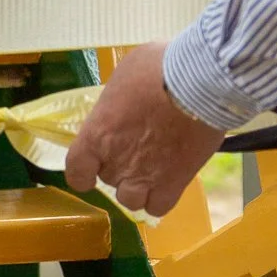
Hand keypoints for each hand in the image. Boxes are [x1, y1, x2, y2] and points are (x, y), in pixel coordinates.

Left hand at [64, 44, 222, 216]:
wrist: (200, 83)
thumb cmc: (159, 69)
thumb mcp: (126, 73)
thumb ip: (118, 98)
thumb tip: (126, 99)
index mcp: (97, 134)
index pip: (76, 169)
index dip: (82, 172)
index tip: (90, 169)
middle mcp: (117, 161)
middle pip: (108, 179)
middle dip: (118, 167)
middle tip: (136, 148)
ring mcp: (145, 176)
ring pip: (130, 199)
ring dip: (136, 187)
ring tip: (150, 170)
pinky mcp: (174, 183)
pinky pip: (158, 207)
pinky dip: (159, 199)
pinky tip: (166, 183)